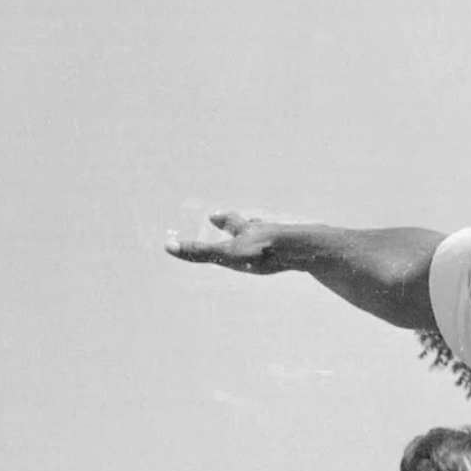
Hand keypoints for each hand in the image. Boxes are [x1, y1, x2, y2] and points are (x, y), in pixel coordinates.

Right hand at [165, 211, 293, 274]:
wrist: (301, 250)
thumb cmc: (262, 252)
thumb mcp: (226, 254)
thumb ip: (199, 252)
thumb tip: (167, 246)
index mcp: (247, 230)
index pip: (231, 222)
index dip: (222, 220)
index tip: (214, 215)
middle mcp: (265, 229)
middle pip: (254, 225)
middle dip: (246, 225)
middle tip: (244, 221)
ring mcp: (285, 237)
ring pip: (274, 234)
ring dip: (267, 234)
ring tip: (268, 235)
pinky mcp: (302, 249)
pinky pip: (294, 248)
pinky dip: (289, 249)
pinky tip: (294, 254)